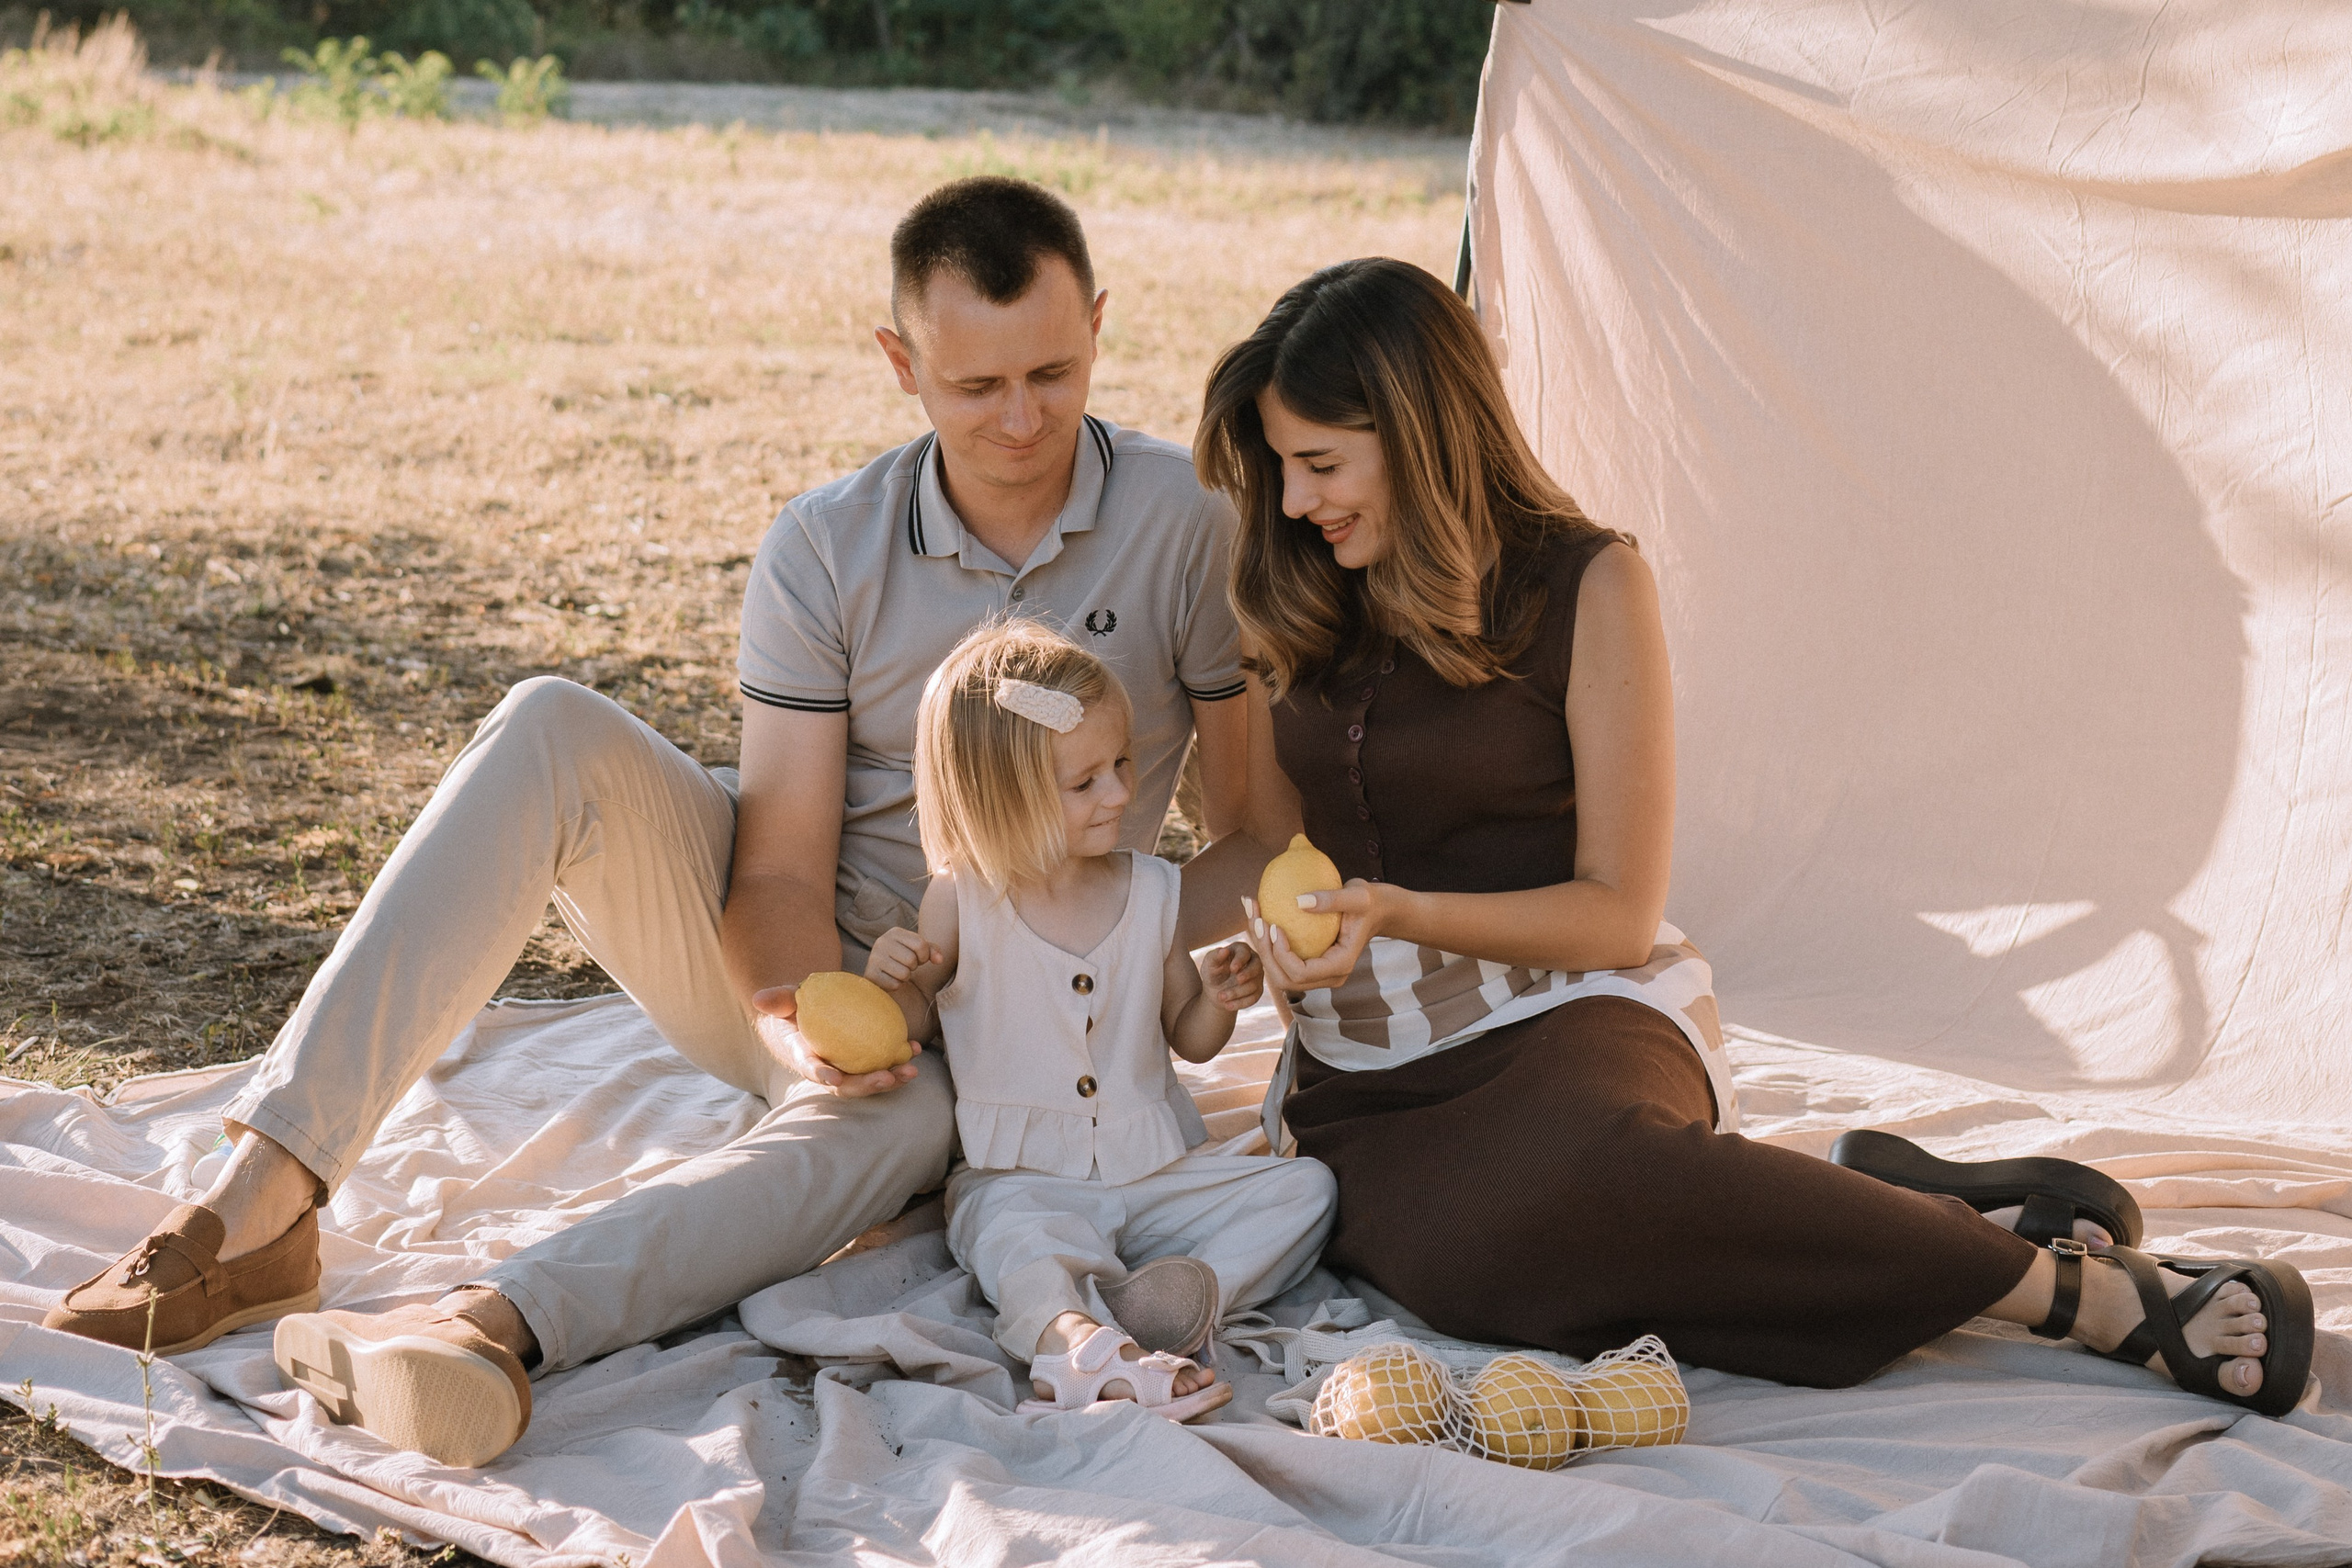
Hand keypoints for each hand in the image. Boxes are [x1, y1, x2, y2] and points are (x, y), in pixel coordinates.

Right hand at [750, 984, 919, 1098]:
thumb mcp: (787, 1000)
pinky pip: (884, 1066)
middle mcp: (828, 1071)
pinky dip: (900, 1061)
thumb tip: (759, 998)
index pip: (811, 1069)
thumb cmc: (798, 1007)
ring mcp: (849, 1069)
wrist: (812, 1013)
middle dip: (867, 1086)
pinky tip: (916, 1048)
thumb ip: (778, 999)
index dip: (822, 1075)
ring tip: (910, 1070)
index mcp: (805, 1057)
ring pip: (869, 1082)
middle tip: (888, 1077)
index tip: (835, 1078)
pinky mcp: (866, 1063)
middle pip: (847, 1086)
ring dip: (891, 1079)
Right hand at [864, 925, 941, 990]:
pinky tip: (890, 979)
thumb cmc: (904, 959)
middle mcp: (882, 942)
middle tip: (905, 966)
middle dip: (913, 967)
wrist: (883, 974)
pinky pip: (894, 984)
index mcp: (895, 932)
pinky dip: (896, 985)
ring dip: (905, 977)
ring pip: (904, 973)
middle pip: (911, 960)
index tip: (918, 958)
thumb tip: (939, 959)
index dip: (924, 956)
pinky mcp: (870, 974)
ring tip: (897, 972)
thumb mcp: (919, 951)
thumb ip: (932, 951)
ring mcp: (874, 958)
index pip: (920, 945)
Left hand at [1198, 940, 1262, 1012]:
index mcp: (1241, 950)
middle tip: (1238, 980)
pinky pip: (1253, 998)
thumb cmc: (1212, 972)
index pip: (1244, 953)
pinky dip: (1240, 1003)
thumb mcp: (1209, 964)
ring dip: (1236, 992)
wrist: (1216, 991)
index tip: (1233, 969)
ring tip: (1220, 997)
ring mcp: (1257, 977)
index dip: (1240, 960)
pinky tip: (1227, 1006)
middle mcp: (1253, 961)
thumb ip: (1215, 956)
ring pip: (1253, 985)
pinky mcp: (1257, 991)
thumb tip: (1224, 950)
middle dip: (1247, 974)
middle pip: (1256, 966)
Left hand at [1244, 878, 1390, 994]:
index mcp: (1340, 967)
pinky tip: (1257, 913)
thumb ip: (1333, 899)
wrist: (1377, 910)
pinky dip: (1267, 941)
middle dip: (1265, 953)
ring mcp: (1318, 973)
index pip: (1301, 973)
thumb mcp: (1358, 895)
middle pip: (1284, 979)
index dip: (1281, 955)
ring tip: (1253, 914)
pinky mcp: (1309, 963)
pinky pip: (1282, 959)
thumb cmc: (1369, 901)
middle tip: (1258, 920)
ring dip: (1261, 947)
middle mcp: (1327, 976)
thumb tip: (1300, 900)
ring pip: (1279, 972)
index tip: (1274, 925)